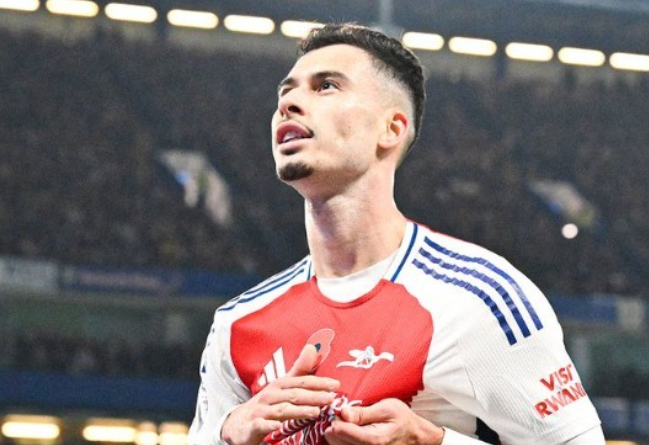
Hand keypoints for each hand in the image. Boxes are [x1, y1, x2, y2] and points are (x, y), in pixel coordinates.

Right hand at [221, 344, 339, 444]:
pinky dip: (269, 425)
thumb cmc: (266, 404)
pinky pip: (261, 425)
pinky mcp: (252, 426)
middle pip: (293, 395)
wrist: (238, 424)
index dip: (319, 382)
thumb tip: (313, 348)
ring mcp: (261, 411)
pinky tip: (278, 427)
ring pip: (281, 410)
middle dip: (313, 395)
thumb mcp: (282, 386)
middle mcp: (270, 395)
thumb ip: (299, 370)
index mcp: (279, 385)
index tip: (336, 385)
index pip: (301, 381)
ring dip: (298, 410)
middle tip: (331, 398)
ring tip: (315, 412)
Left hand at [325, 398, 444, 444]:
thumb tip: (342, 413)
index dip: (336, 419)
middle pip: (336, 441)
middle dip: (334, 427)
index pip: (341, 432)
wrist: (415, 436)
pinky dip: (342, 440)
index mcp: (373, 440)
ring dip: (336, 435)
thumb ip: (363, 412)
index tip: (339, 411)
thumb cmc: (402, 419)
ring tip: (344, 423)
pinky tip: (347, 432)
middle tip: (339, 416)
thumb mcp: (386, 408)